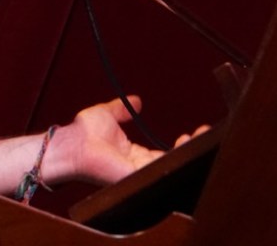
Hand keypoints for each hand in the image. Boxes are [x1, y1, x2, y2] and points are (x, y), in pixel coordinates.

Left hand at [50, 96, 207, 185]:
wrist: (72, 142)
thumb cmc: (83, 132)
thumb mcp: (107, 114)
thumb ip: (121, 108)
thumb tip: (137, 101)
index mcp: (134, 155)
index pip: (164, 153)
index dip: (181, 144)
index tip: (194, 130)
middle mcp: (138, 167)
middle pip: (172, 161)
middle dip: (191, 148)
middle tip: (204, 133)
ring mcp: (137, 173)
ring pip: (169, 165)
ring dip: (187, 151)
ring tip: (200, 135)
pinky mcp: (134, 175)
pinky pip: (159, 168)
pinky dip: (174, 158)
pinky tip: (185, 144)